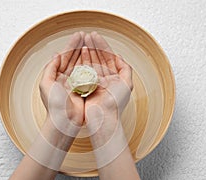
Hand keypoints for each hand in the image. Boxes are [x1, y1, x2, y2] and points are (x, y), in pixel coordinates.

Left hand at [39, 32, 84, 135]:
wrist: (64, 121)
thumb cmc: (54, 104)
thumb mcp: (46, 84)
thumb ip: (50, 68)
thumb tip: (56, 55)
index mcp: (56, 76)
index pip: (65, 57)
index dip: (71, 45)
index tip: (78, 36)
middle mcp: (67, 78)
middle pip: (74, 58)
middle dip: (80, 46)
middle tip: (87, 36)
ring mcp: (77, 83)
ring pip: (83, 64)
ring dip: (87, 53)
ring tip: (92, 42)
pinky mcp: (85, 89)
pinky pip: (90, 75)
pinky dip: (93, 66)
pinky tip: (97, 58)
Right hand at [82, 32, 132, 146]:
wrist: (103, 118)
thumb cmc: (115, 103)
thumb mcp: (127, 84)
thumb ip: (125, 68)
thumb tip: (119, 56)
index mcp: (114, 76)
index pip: (107, 57)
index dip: (102, 46)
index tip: (95, 36)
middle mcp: (104, 78)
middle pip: (97, 58)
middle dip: (92, 46)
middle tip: (87, 36)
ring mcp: (93, 82)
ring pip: (89, 62)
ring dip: (86, 51)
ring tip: (82, 41)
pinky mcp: (85, 86)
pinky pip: (82, 71)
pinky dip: (81, 61)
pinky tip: (79, 53)